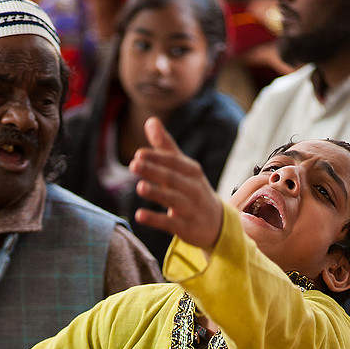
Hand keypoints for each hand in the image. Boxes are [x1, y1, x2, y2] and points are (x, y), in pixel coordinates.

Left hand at [129, 118, 223, 248]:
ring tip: (139, 187)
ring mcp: (191, 209)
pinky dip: (155, 220)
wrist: (216, 223)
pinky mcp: (186, 228)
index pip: (173, 162)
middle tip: (133, 164)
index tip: (138, 154)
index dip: (157, 158)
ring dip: (156, 193)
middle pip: (172, 178)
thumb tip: (150, 120)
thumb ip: (165, 147)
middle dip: (153, 171)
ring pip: (173, 199)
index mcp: (191, 171)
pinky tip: (139, 215)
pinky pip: (170, 223)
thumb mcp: (182, 168)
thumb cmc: (192, 190)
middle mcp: (193, 188)